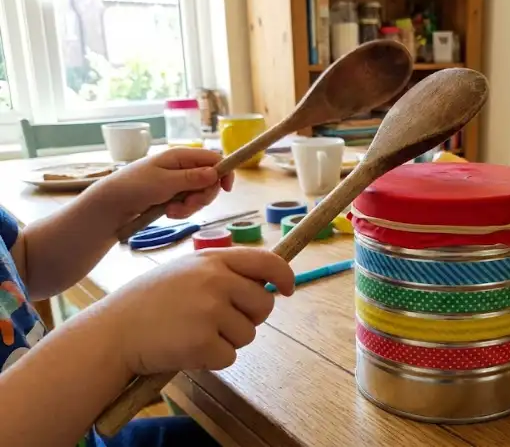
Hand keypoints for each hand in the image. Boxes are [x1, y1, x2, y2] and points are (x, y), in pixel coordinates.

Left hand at [97, 147, 234, 219]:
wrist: (110, 205)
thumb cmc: (134, 187)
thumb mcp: (164, 183)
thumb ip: (191, 178)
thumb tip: (215, 173)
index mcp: (180, 156)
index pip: (214, 159)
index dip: (224, 173)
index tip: (227, 190)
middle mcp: (182, 168)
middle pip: (210, 181)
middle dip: (203, 196)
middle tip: (188, 205)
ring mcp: (178, 182)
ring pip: (200, 195)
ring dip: (191, 207)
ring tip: (172, 212)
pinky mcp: (173, 196)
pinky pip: (189, 204)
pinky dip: (182, 211)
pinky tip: (168, 213)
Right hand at [99, 247, 294, 374]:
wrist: (113, 331)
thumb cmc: (151, 302)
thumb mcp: (186, 271)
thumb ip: (223, 272)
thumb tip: (265, 283)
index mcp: (213, 259)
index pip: (268, 261)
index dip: (285, 276)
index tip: (288, 289)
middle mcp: (216, 281)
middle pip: (264, 304)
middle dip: (251, 318)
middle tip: (221, 322)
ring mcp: (210, 311)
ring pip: (248, 334)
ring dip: (228, 340)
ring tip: (194, 332)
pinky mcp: (203, 342)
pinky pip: (230, 357)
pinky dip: (213, 359)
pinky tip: (187, 348)